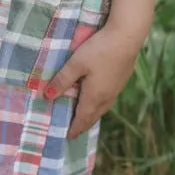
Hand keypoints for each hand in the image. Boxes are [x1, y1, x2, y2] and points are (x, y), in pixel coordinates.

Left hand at [43, 24, 143, 138]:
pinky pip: (108, 100)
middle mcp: (107, 97)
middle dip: (83, 125)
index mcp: (94, 96)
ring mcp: (116, 90)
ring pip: (102, 108)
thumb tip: (47, 96)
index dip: (74, 129)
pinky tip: (98, 99)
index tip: (67, 137)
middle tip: (73, 131)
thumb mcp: (76, 63)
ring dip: (92, 115)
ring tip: (84, 118)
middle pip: (93, 116)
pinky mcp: (121, 80)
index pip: (82, 119)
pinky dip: (99, 106)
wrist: (126, 37)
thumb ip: (62, 80)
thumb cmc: (99, 50)